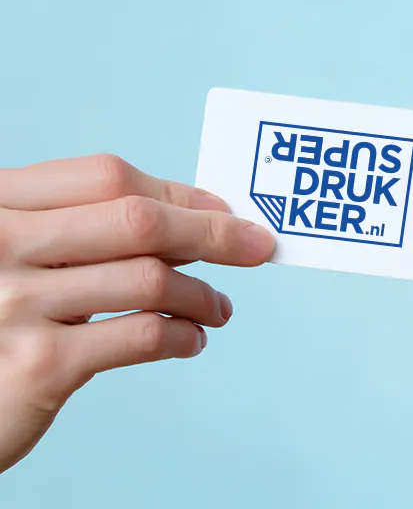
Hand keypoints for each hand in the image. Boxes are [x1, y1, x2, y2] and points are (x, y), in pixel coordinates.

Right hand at [0, 154, 273, 472]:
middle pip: (138, 220)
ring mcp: (16, 303)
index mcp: (2, 201)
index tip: (222, 210)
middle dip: (213, 234)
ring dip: (202, 295)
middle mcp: (3, 242)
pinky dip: (182, 336)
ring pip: (149, 279)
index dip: (179, 192)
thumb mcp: (19, 250)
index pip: (110, 177)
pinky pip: (140, 336)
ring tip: (219, 307)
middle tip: (257, 247)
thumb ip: (83, 230)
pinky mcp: (38, 365)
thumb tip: (191, 223)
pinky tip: (192, 340)